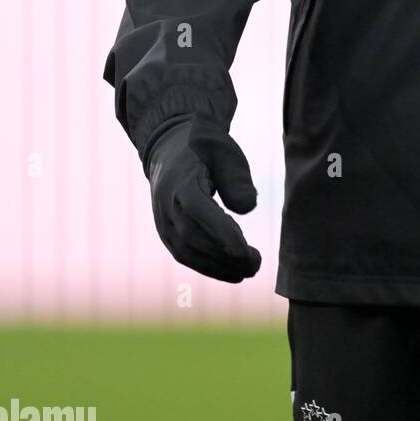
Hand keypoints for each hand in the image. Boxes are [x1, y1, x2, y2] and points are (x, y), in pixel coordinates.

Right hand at [144, 116, 261, 282]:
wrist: (171, 148)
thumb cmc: (206, 148)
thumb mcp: (224, 151)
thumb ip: (236, 177)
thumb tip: (248, 207)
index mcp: (181, 181)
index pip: (198, 211)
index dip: (219, 232)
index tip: (243, 250)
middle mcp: (167, 205)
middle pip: (193, 237)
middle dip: (224, 255)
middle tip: (255, 264)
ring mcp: (164, 222)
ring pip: (188, 252)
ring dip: (218, 267)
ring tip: (249, 270)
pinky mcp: (167, 233)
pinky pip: (185, 255)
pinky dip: (208, 267)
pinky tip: (233, 272)